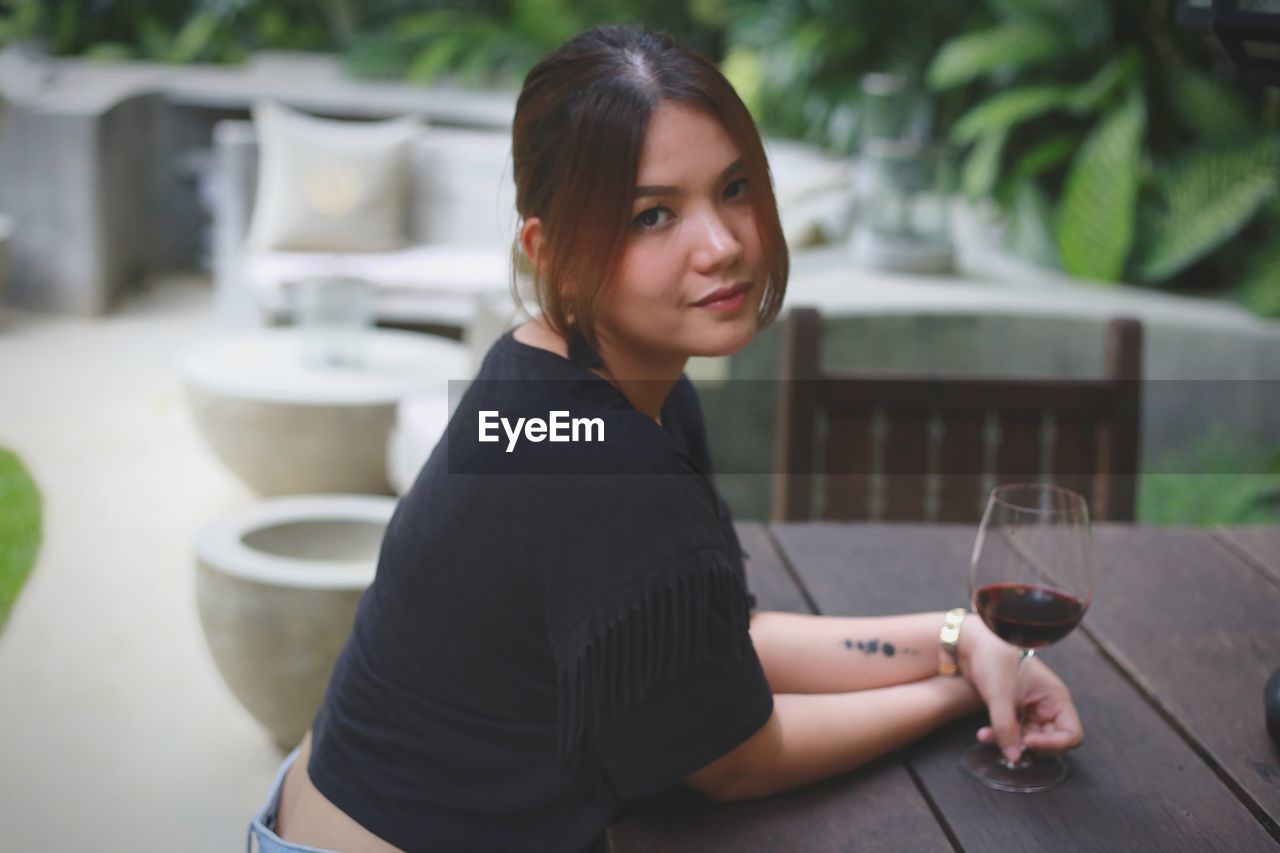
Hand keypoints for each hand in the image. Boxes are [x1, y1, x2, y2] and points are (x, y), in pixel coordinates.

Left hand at [959, 619, 1083, 762]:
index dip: (1054, 745)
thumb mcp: (1001, 695)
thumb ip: (1006, 728)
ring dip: (1008, 742)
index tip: (1028, 742)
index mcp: (1055, 698)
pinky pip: (1012, 733)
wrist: (971, 643)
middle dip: (1028, 746)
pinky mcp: (1012, 712)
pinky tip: (982, 734)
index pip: (1071, 735)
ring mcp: (1029, 710)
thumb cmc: (994, 659)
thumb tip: (1014, 758)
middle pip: (1050, 742)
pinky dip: (999, 736)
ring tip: (985, 736)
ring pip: (1027, 740)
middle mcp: (1046, 706)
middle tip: (1007, 743)